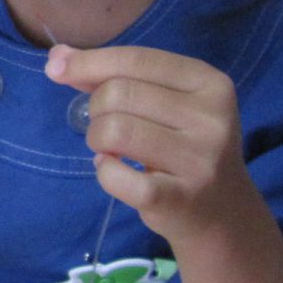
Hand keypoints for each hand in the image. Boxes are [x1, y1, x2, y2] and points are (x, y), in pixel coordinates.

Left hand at [46, 43, 282, 282]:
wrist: (227, 225)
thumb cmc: (184, 157)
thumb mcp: (163, 108)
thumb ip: (113, 78)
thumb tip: (55, 57)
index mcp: (212, 85)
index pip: (133, 59)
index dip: (87, 65)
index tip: (60, 70)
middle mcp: (215, 119)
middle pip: (114, 97)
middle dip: (96, 115)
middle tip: (113, 138)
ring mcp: (203, 161)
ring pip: (110, 133)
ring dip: (99, 148)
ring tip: (119, 160)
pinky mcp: (184, 202)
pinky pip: (118, 177)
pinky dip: (108, 179)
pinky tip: (123, 183)